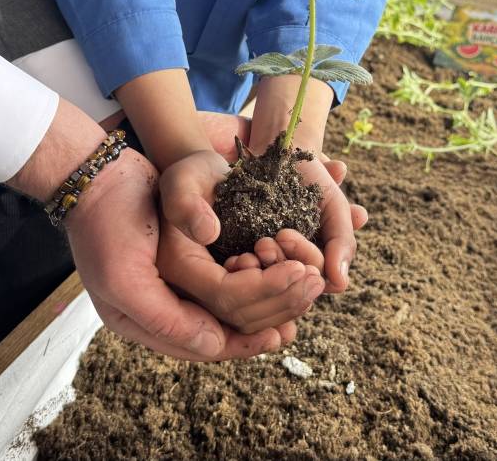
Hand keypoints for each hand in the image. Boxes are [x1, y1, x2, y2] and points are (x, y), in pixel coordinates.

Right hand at [9, 99, 289, 360]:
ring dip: (271, 295)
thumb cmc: (105, 220)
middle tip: (310, 289)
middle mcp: (162, 311)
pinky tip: (282, 265)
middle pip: (229, 326)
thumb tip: (214, 341)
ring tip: (304, 281)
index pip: (211, 338)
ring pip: (235, 306)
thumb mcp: (124, 275)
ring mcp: (174, 286)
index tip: (289, 314)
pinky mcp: (186, 262)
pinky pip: (231, 281)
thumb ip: (165, 317)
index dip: (252, 330)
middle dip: (273, 310)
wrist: (94, 174)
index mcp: (145, 322)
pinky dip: (259, 276)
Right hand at [154, 112, 368, 334]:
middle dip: (283, 300)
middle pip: (239, 316)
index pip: (225, 295)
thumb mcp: (184, 178)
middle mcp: (189, 292)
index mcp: (179, 268)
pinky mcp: (224, 294)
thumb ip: (186, 204)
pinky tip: (302, 293)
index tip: (299, 268)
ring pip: (248, 322)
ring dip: (287, 307)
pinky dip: (280, 308)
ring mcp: (207, 298)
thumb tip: (208, 233)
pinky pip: (251, 315)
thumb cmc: (191, 174)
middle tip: (317, 279)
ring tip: (316, 282)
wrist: (193, 181)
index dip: (265, 286)